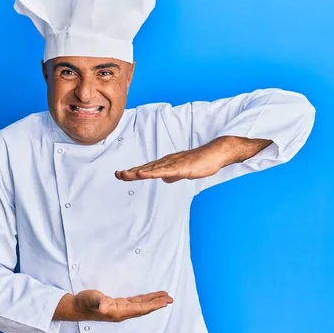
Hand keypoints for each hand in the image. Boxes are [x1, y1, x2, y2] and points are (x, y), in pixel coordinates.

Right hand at [54, 289, 172, 321]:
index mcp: (118, 311)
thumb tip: (104, 306)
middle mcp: (122, 312)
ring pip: (141, 305)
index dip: (153, 305)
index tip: (164, 301)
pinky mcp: (118, 305)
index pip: (140, 309)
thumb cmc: (84, 303)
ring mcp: (121, 309)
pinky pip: (135, 302)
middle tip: (170, 298)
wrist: (77, 307)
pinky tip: (148, 298)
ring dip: (153, 301)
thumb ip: (98, 302)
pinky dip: (144, 299)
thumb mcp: (91, 299)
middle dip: (157, 303)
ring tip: (164, 297)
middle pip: (144, 308)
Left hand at [115, 136, 271, 182]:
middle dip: (131, 172)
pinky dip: (154, 172)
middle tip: (117, 174)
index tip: (121, 174)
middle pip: (147, 168)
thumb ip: (173, 175)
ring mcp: (174, 163)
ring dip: (139, 172)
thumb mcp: (184, 171)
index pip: (148, 169)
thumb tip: (164, 179)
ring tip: (126, 174)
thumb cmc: (201, 161)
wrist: (216, 152)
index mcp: (167, 163)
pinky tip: (145, 175)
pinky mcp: (182, 166)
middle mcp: (167, 161)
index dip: (134, 172)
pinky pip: (166, 171)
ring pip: (153, 169)